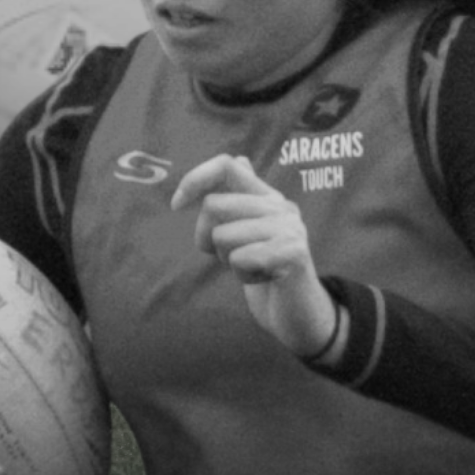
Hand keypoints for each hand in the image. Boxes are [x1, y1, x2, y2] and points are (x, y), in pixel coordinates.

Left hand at [171, 151, 337, 358]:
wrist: (298, 313)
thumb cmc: (266, 271)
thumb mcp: (249, 232)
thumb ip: (242, 197)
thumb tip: (238, 160)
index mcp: (267, 196)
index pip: (227, 165)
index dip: (195, 179)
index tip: (176, 205)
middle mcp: (280, 205)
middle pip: (213, 205)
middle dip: (207, 238)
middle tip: (230, 256)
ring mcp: (290, 227)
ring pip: (223, 235)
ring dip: (228, 260)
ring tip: (252, 267)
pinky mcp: (294, 253)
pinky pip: (241, 258)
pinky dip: (242, 275)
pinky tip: (262, 279)